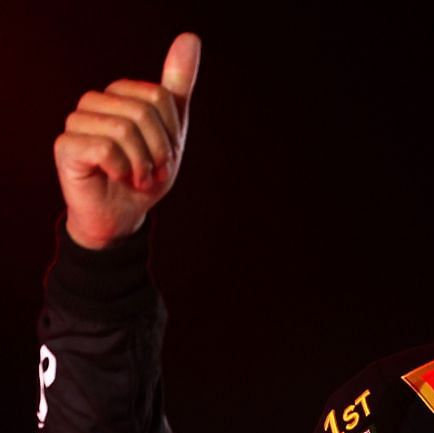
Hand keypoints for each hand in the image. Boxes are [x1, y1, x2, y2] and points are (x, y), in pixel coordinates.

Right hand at [54, 32, 200, 248]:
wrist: (122, 215)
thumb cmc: (144, 174)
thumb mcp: (172, 131)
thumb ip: (177, 85)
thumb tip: (190, 38)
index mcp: (120, 94)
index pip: (160, 98)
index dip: (171, 133)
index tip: (163, 155)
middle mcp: (94, 102)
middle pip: (143, 111)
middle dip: (158, 150)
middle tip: (151, 171)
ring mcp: (76, 122)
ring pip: (124, 129)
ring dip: (142, 164)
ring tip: (135, 177)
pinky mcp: (66, 145)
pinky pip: (106, 148)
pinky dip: (122, 170)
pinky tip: (116, 179)